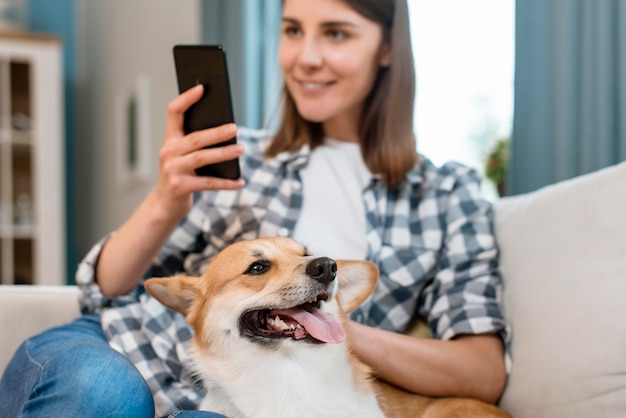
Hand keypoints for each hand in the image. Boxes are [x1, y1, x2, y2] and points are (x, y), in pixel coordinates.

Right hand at [155, 84, 244, 220]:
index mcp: (169, 140)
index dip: (186, 99)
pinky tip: (240, 181)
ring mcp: (172, 170)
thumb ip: (197, 144)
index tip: (202, 88)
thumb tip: (228, 132)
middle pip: (195, 138)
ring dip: (224, 153)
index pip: (173, 112)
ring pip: (202, 157)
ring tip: (241, 149)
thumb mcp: (184, 157)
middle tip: (235, 128)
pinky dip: (226, 183)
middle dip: (216, 132)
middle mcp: (168, 152)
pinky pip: (208, 183)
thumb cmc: (180, 176)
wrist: (164, 205)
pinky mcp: (180, 187)